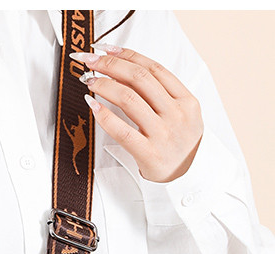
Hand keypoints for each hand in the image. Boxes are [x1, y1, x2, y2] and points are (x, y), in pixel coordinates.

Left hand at [70, 43, 203, 182]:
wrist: (189, 179)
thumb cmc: (179, 146)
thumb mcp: (183, 115)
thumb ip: (162, 95)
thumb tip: (126, 71)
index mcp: (186, 100)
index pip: (153, 68)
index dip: (127, 55)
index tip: (106, 49)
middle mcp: (177, 113)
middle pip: (139, 78)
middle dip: (110, 65)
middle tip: (90, 61)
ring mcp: (163, 134)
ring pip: (129, 99)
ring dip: (104, 85)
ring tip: (89, 81)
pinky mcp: (149, 154)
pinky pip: (122, 130)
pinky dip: (104, 115)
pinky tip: (92, 104)